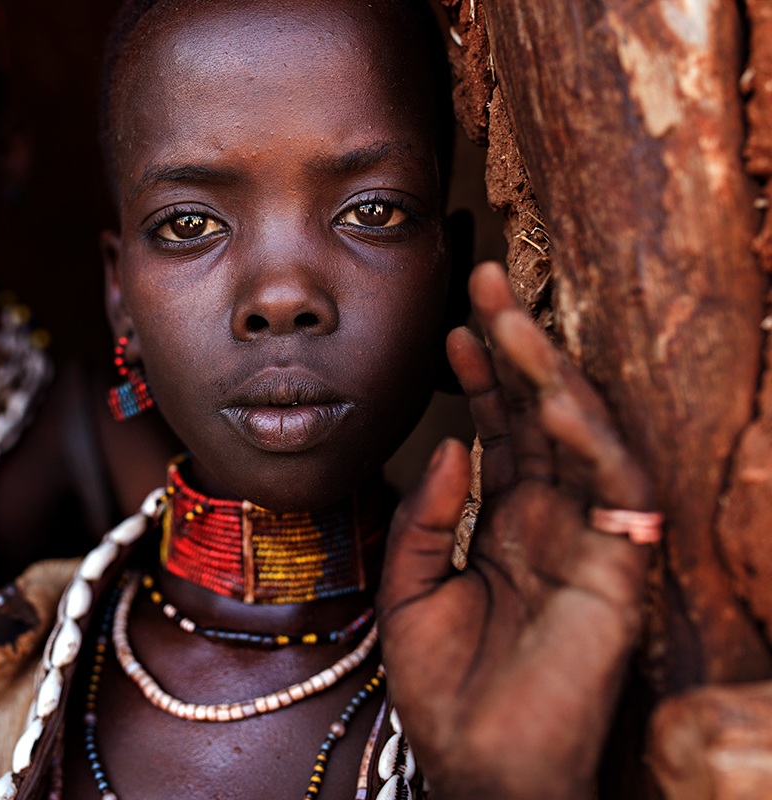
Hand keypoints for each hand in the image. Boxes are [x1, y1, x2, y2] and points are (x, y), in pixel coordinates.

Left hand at [377, 262, 656, 799]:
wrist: (474, 768)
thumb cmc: (444, 688)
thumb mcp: (410, 587)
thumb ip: (427, 514)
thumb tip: (452, 441)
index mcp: (504, 524)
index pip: (499, 432)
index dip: (480, 377)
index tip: (450, 325)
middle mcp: (551, 521)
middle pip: (541, 416)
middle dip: (518, 346)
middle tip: (487, 279)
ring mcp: (589, 540)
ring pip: (583, 436)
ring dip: (550, 375)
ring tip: (509, 319)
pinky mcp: (620, 569)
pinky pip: (614, 489)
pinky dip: (588, 439)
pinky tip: (552, 398)